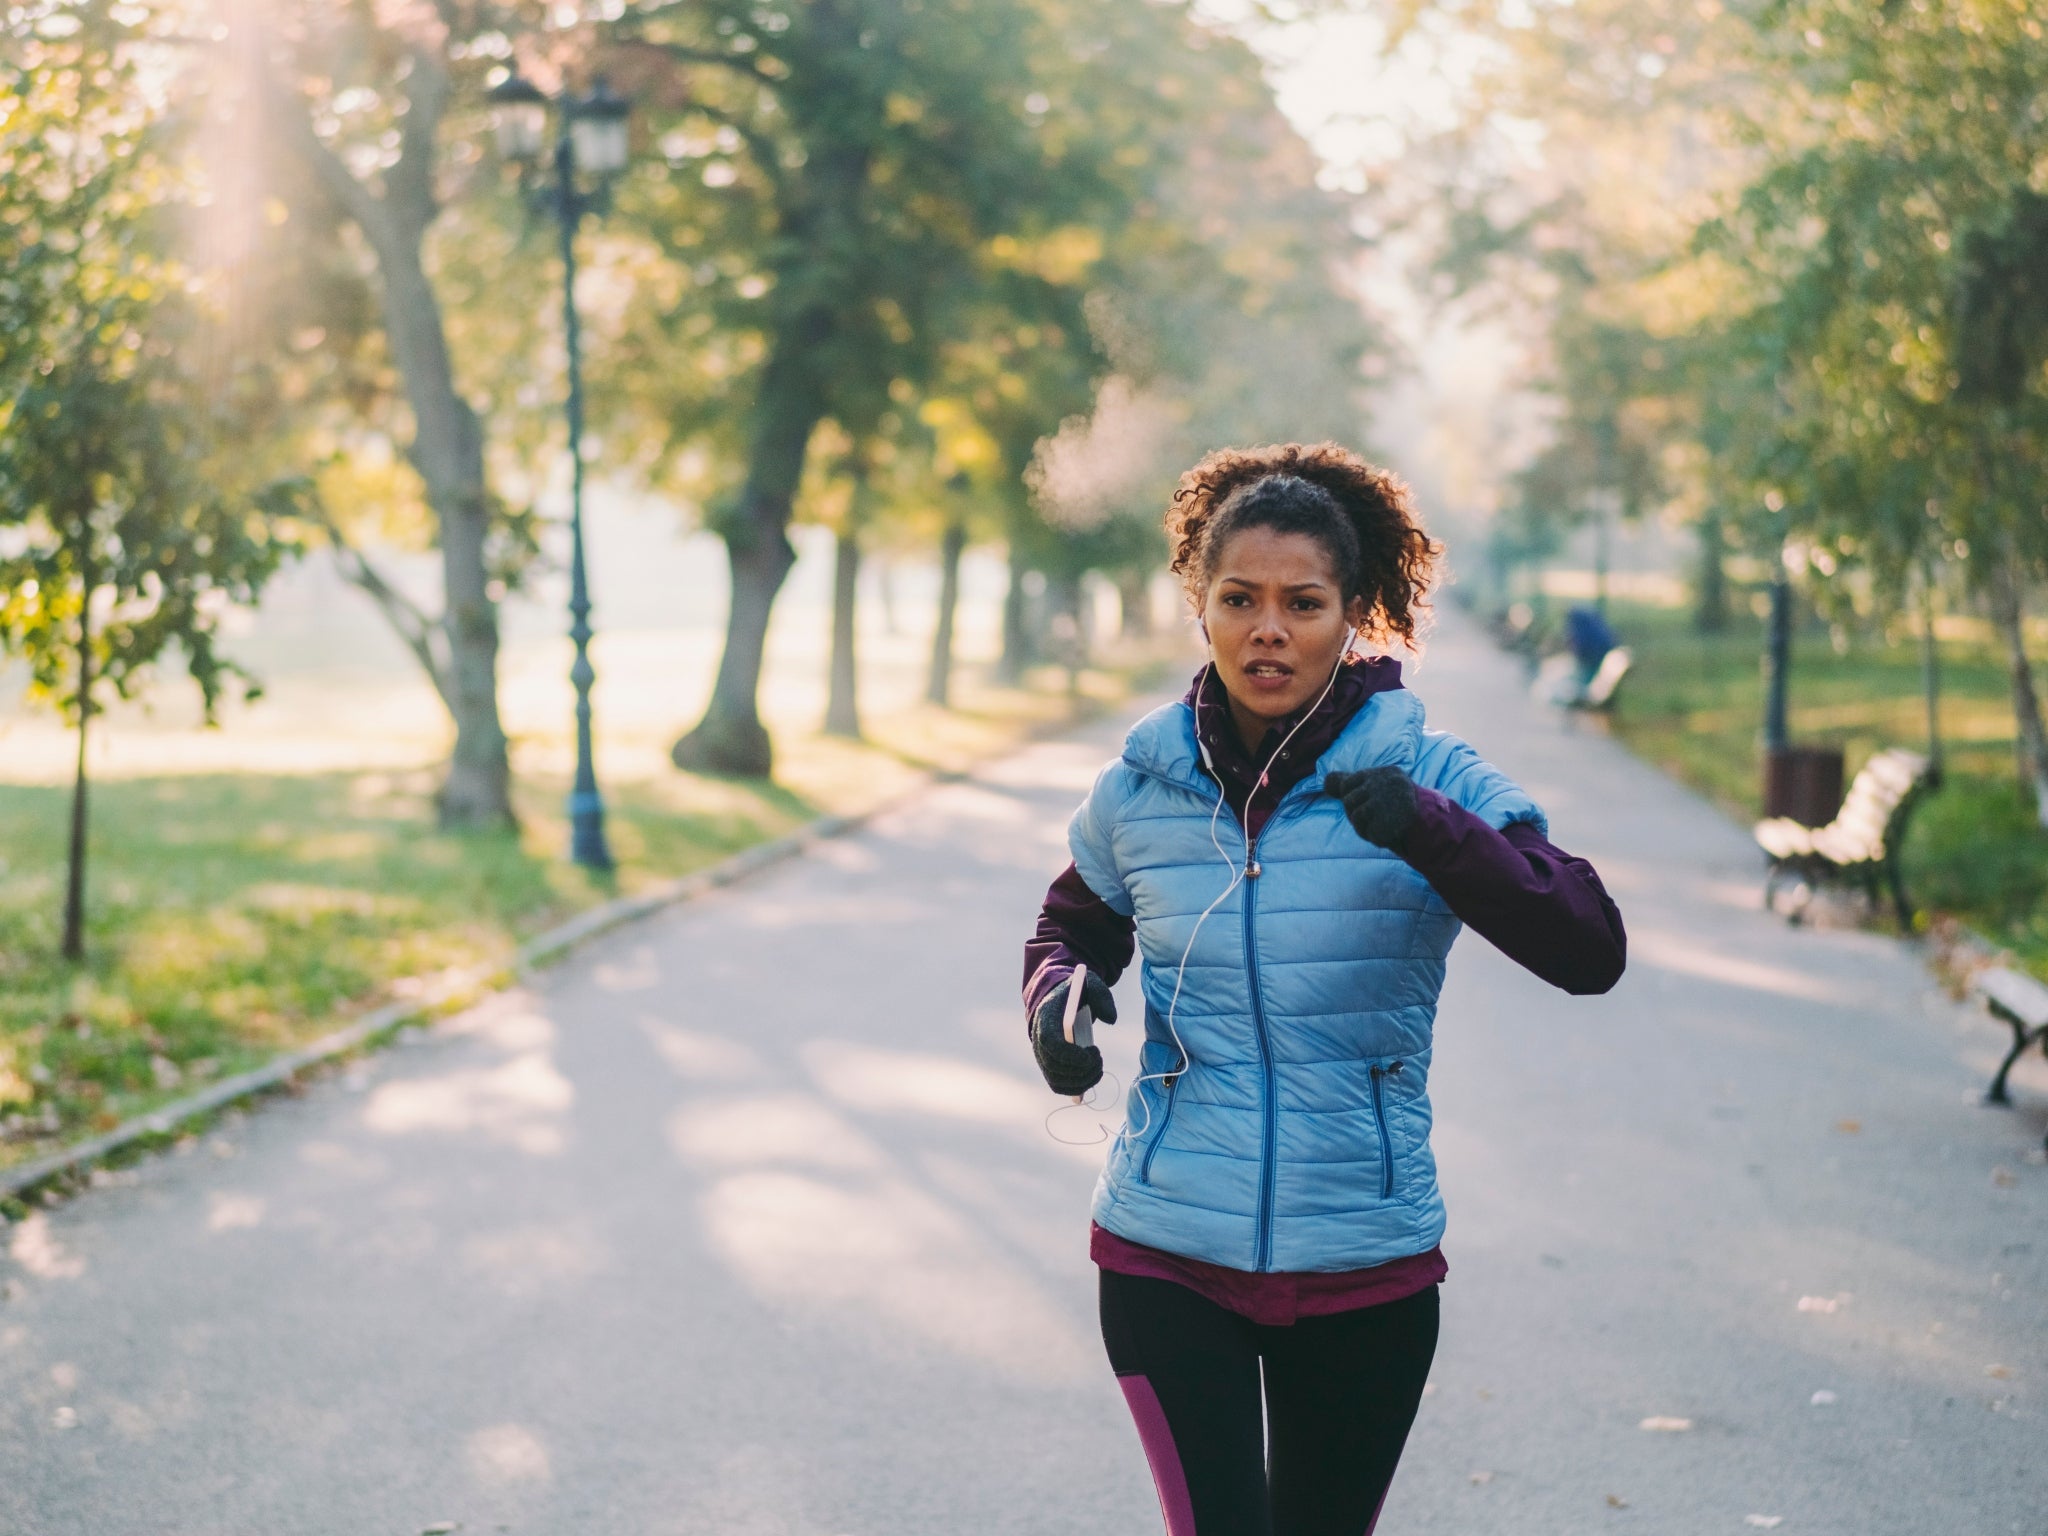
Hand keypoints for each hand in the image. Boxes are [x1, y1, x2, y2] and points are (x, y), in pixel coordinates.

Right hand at [1030, 969, 1117, 1096]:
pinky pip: (1057, 1084)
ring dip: (1080, 1082)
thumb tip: (1111, 1019)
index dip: (1072, 1055)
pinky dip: (1074, 1088)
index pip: (1052, 1044)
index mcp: (1046, 1019)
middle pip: (1055, 1067)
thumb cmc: (1074, 992)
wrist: (1055, 997)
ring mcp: (1041, 1055)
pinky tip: (1090, 1078)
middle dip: (1081, 1070)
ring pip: (1056, 1081)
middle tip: (1099, 1061)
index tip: (1092, 1053)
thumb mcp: (1089, 985)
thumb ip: (1102, 998)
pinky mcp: (1047, 1065)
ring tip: (1097, 1070)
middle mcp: (1038, 1040)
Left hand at [1324, 766, 1419, 852]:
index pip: (1348, 784)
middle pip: (1349, 801)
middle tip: (1374, 815)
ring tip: (1379, 824)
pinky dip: (1372, 836)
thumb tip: (1326, 781)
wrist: (1428, 825)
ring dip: (1363, 826)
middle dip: (1355, 812)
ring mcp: (1389, 803)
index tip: (1364, 801)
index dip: (1350, 796)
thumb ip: (1351, 783)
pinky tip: (1385, 832)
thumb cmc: (1395, 805)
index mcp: (1386, 773)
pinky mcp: (1391, 823)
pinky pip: (1367, 832)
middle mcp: (1387, 784)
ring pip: (1356, 817)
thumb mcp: (1376, 787)